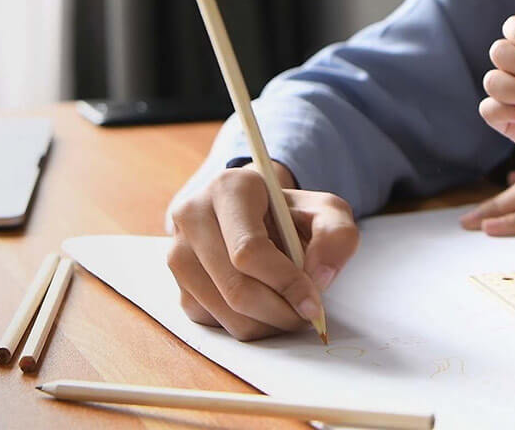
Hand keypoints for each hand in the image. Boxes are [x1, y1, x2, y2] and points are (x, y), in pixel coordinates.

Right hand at [165, 164, 357, 339]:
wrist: (256, 214)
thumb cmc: (290, 215)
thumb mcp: (326, 212)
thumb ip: (336, 236)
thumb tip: (318, 277)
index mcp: (229, 188)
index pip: (249, 250)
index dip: (285, 283)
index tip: (313, 303)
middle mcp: (193, 216)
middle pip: (235, 288)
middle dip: (278, 312)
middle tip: (305, 315)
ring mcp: (178, 252)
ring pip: (223, 311)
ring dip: (265, 324)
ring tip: (289, 311)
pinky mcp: (178, 284)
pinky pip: (212, 323)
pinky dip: (246, 326)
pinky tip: (264, 308)